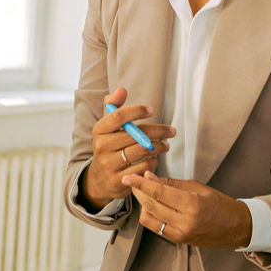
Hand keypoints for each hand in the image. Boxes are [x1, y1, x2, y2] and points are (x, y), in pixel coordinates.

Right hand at [78, 87, 175, 210]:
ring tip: (166, 145)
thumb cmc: (108, 146)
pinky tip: (154, 159)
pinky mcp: (119, 180)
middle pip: (135, 134)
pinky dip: (153, 162)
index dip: (136, 111)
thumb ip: (113, 106)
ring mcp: (109, 164)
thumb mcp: (106, 126)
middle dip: (158, 131)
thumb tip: (121, 90)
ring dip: (159, 147)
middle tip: (171, 131)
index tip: (151, 110)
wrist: (100, 178)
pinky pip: (143, 167)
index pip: (118, 116)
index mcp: (99, 130)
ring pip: (141, 151)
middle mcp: (101, 146)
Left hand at [125, 170, 253, 247]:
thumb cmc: (220, 204)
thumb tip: (150, 177)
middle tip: (132, 182)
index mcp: (192, 204)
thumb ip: (172, 184)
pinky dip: (151, 215)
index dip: (140, 184)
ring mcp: (181, 233)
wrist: (237, 227)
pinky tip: (152, 206)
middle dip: (138, 192)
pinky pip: (156, 227)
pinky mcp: (179, 240)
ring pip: (150, 219)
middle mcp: (185, 221)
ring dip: (143, 205)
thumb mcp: (198, 187)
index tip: (128, 178)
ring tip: (144, 193)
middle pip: (151, 205)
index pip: (159, 192)